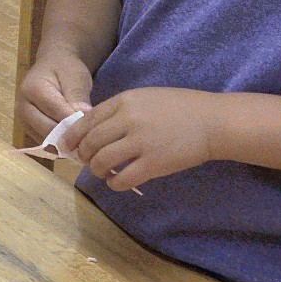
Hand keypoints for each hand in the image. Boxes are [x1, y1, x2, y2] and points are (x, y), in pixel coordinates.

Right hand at [19, 51, 93, 144]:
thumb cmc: (65, 69)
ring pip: (46, 141)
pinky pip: (46, 144)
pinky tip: (76, 140)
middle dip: (70, 134)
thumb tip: (82, 116)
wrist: (52, 66)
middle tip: (92, 136)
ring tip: (85, 139)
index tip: (94, 126)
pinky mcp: (29, 130)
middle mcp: (22, 107)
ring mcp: (23, 121)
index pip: (55, 112)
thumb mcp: (76, 76)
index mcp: (32, 89)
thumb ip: (77, 96)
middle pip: (47, 129)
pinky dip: (61, 145)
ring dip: (66, 143)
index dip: (75, 121)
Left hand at [63, 87, 225, 190]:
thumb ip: (120, 110)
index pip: (87, 120)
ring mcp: (141, 142)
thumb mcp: (145, 98)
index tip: (68, 146)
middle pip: (91, 142)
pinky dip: (114, 183)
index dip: (73, 136)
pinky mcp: (154, 163)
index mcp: (124, 101)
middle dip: (83, 155)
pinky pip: (123, 178)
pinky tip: (117, 182)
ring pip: (102, 161)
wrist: (212, 121)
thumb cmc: (180, 108)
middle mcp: (128, 120)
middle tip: (85, 161)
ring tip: (102, 172)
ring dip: (96, 170)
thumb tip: (93, 127)